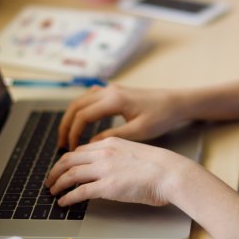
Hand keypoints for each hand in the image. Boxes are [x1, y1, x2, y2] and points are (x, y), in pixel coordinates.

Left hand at [45, 137, 191, 206]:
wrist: (170, 172)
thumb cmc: (159, 166)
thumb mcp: (134, 152)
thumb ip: (118, 156)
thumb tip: (108, 166)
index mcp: (110, 143)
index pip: (80, 150)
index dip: (67, 160)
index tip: (63, 168)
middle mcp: (104, 153)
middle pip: (69, 159)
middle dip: (55, 170)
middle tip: (50, 180)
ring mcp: (104, 169)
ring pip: (70, 174)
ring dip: (57, 184)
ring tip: (53, 191)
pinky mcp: (107, 186)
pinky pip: (79, 191)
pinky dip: (67, 197)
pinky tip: (64, 202)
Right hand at [57, 83, 186, 149]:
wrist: (177, 102)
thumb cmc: (162, 116)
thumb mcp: (138, 131)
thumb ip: (112, 137)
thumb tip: (90, 144)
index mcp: (114, 100)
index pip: (82, 116)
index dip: (73, 133)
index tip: (70, 149)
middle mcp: (109, 91)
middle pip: (76, 106)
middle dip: (66, 125)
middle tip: (61, 144)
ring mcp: (112, 89)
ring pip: (81, 100)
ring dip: (72, 116)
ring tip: (68, 135)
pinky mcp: (116, 91)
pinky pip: (90, 97)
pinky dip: (81, 108)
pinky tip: (81, 119)